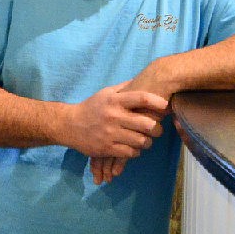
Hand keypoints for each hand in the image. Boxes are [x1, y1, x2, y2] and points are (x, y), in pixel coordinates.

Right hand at [87, 65, 172, 184]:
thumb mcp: (105, 93)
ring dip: (147, 142)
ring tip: (146, 140)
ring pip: (141, 141)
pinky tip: (133, 148)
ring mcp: (110, 133)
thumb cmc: (91, 107)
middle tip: (157, 129)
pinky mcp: (107, 148)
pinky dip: (135, 152)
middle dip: (157, 128)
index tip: (165, 105)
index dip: (157, 101)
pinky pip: (130, 153)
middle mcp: (113, 116)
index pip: (141, 98)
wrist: (69, 125)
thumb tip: (142, 80)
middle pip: (146, 123)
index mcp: (114, 100)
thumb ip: (124, 88)